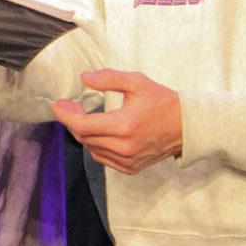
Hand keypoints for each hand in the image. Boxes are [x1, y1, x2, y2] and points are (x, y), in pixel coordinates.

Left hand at [52, 69, 182, 174]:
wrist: (188, 127)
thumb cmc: (162, 102)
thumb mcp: (137, 82)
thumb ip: (109, 78)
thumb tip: (84, 78)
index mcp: (124, 126)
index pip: (82, 126)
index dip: (65, 115)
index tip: (57, 104)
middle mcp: (124, 147)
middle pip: (84, 137)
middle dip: (72, 121)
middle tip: (70, 106)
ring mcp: (128, 161)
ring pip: (91, 148)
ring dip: (83, 133)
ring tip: (84, 116)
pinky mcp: (131, 168)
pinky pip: (102, 158)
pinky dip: (95, 145)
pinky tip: (98, 131)